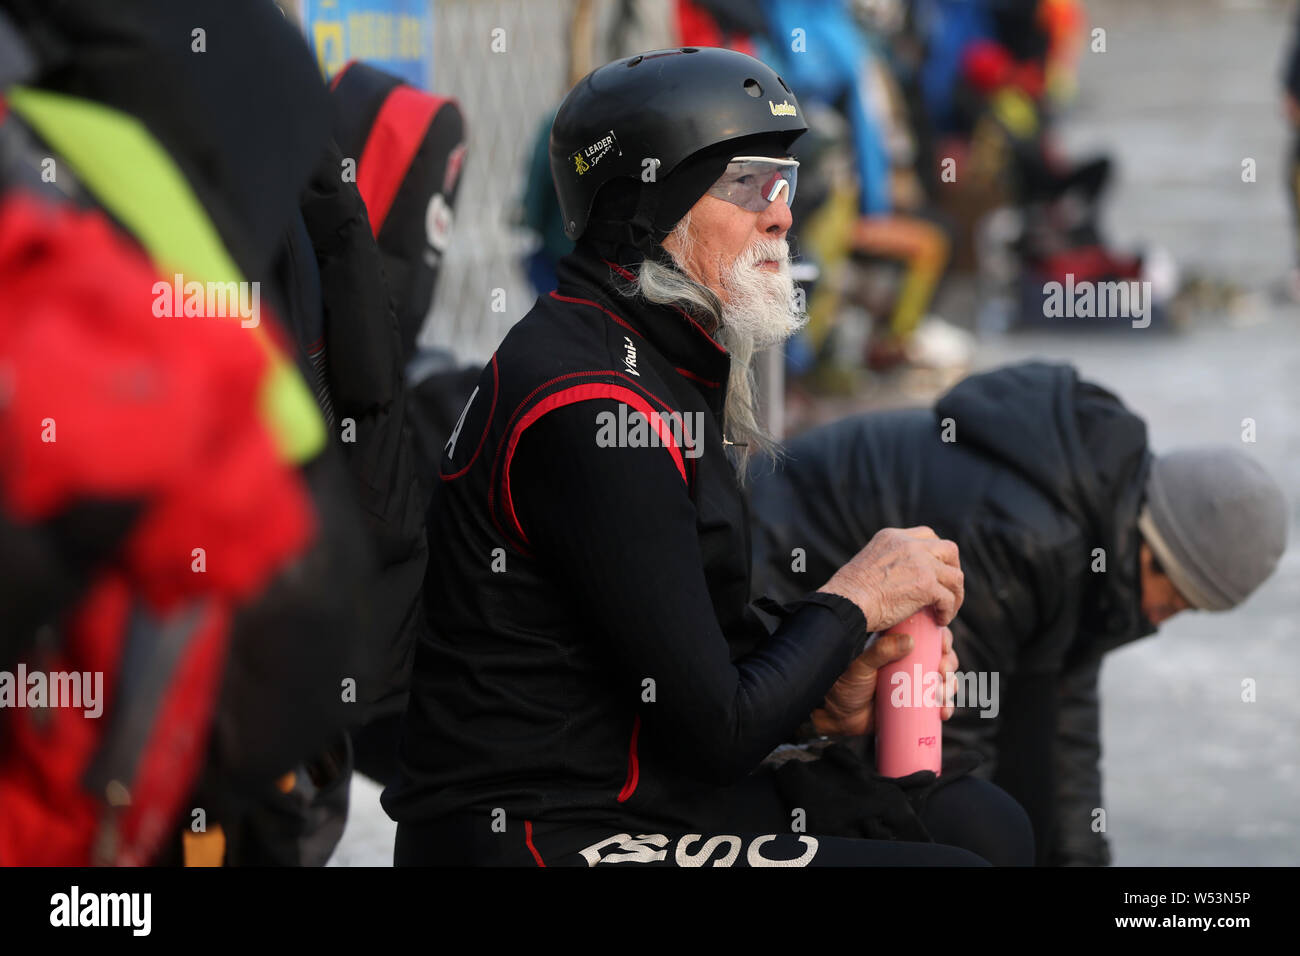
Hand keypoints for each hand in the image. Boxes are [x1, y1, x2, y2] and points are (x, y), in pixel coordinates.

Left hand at [810, 624, 959, 736]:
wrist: (835, 717)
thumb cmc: (843, 686)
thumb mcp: (861, 665)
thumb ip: (879, 652)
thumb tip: (908, 641)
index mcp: (895, 644)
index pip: (927, 635)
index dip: (942, 639)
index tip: (944, 647)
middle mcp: (908, 662)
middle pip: (940, 657)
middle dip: (948, 665)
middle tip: (942, 673)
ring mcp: (912, 684)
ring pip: (942, 680)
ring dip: (950, 686)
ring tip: (942, 694)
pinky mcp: (914, 704)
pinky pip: (936, 703)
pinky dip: (945, 707)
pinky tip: (943, 712)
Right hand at [817, 526, 963, 629]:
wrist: (845, 603)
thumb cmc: (848, 593)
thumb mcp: (867, 563)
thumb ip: (886, 563)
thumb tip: (896, 578)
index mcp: (892, 537)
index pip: (927, 535)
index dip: (936, 553)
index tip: (935, 570)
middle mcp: (909, 545)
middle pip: (948, 549)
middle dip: (953, 568)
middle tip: (948, 588)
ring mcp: (920, 563)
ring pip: (955, 575)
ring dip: (955, 594)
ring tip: (947, 609)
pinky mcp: (926, 585)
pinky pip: (948, 598)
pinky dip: (948, 611)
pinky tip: (940, 621)